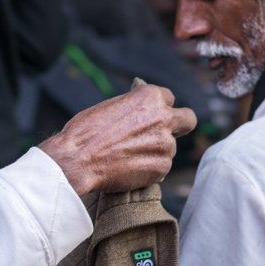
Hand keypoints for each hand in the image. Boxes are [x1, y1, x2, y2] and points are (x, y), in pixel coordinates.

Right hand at [39, 84, 196, 195]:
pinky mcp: (162, 167)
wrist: (76, 160)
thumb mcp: (112, 105)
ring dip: (155, 151)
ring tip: (127, 156)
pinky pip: (161, 166)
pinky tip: (128, 168)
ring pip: (169, 147)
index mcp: (151, 97)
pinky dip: (149, 168)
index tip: (152, 115)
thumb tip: (142, 96)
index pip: (170, 98)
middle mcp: (164, 117)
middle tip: (165, 132)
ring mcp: (165, 144)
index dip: (159, 107)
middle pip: (188, 119)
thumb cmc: (86, 131)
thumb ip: (134, 103)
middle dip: (180, 124)